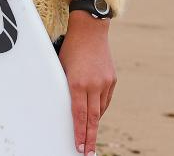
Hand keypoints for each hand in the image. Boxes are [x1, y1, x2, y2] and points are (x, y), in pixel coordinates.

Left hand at [59, 11, 115, 155]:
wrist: (90, 30)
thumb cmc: (70, 48)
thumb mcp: (61, 68)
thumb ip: (65, 88)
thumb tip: (67, 108)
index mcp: (77, 83)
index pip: (79, 116)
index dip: (79, 134)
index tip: (79, 147)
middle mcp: (93, 85)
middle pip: (92, 119)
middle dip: (89, 138)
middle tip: (87, 153)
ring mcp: (104, 82)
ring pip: (99, 110)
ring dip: (94, 123)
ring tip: (89, 137)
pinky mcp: (112, 80)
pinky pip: (105, 100)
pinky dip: (99, 109)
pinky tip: (95, 115)